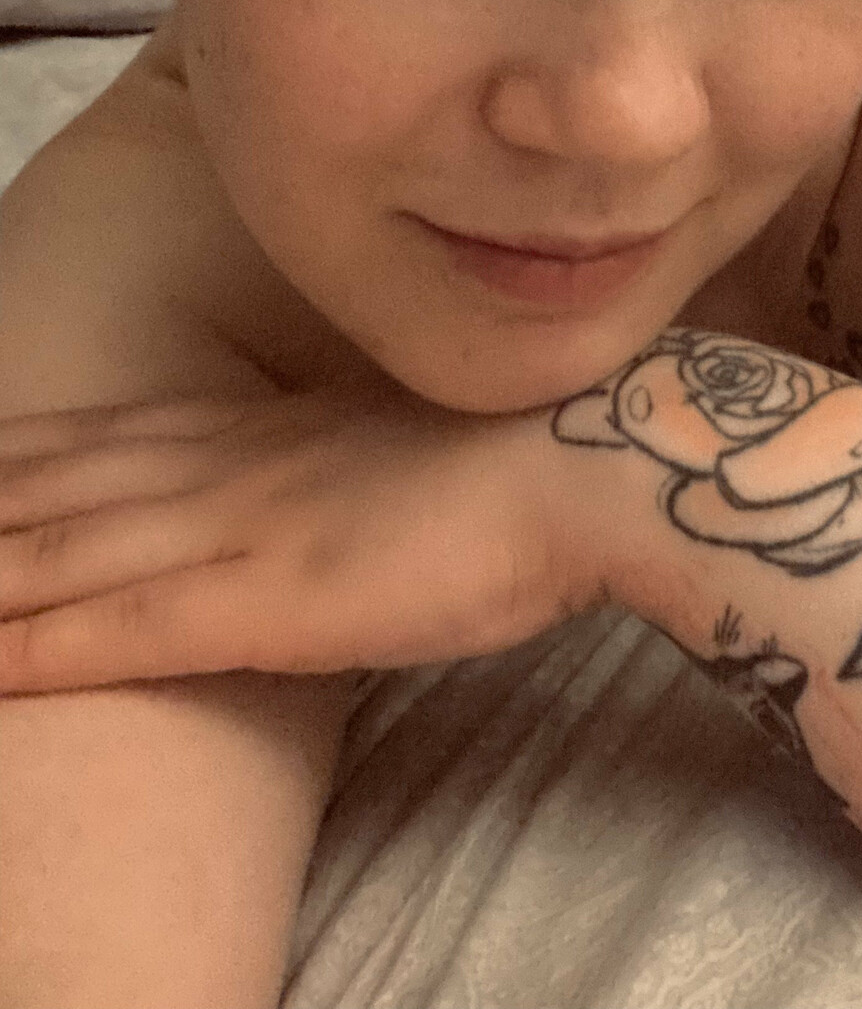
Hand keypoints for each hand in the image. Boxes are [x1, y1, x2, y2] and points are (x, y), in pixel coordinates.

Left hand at [0, 382, 597, 693]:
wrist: (586, 462)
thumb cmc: (527, 455)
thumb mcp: (413, 440)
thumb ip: (348, 464)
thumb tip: (330, 488)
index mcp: (273, 432)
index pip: (116, 439)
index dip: (27, 452)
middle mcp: (234, 468)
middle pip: (66, 483)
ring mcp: (241, 529)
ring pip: (69, 551)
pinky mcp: (265, 601)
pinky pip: (123, 631)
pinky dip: (38, 648)